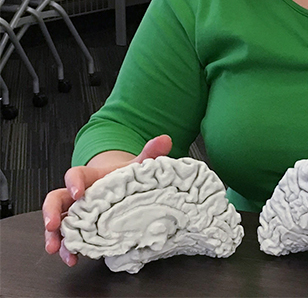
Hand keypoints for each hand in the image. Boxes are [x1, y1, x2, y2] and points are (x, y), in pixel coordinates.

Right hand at [42, 134, 172, 265]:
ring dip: (54, 236)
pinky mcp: (80, 229)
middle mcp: (78, 195)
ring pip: (57, 222)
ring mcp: (76, 213)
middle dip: (51, 212)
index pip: (75, 174)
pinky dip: (67, 249)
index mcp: (91, 176)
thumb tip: (165, 140)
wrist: (122, 185)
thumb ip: (149, 152)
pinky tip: (72, 258)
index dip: (74, 182)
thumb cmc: (124, 176)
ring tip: (56, 248)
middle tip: (53, 224)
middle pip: (55, 199)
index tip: (78, 192)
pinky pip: (68, 239)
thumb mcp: (136, 164)